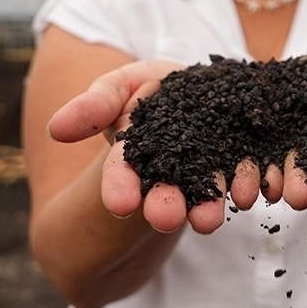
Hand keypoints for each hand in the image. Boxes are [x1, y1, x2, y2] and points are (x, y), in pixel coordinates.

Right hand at [47, 59, 263, 234]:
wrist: (198, 91)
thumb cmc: (148, 89)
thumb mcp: (117, 87)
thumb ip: (94, 106)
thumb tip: (56, 129)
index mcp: (134, 152)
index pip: (122, 171)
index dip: (119, 185)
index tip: (120, 203)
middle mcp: (169, 169)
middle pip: (164, 188)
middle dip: (163, 205)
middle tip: (165, 217)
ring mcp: (205, 170)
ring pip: (205, 190)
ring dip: (206, 206)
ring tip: (209, 220)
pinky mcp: (238, 165)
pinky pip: (244, 176)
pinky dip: (246, 185)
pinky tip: (249, 194)